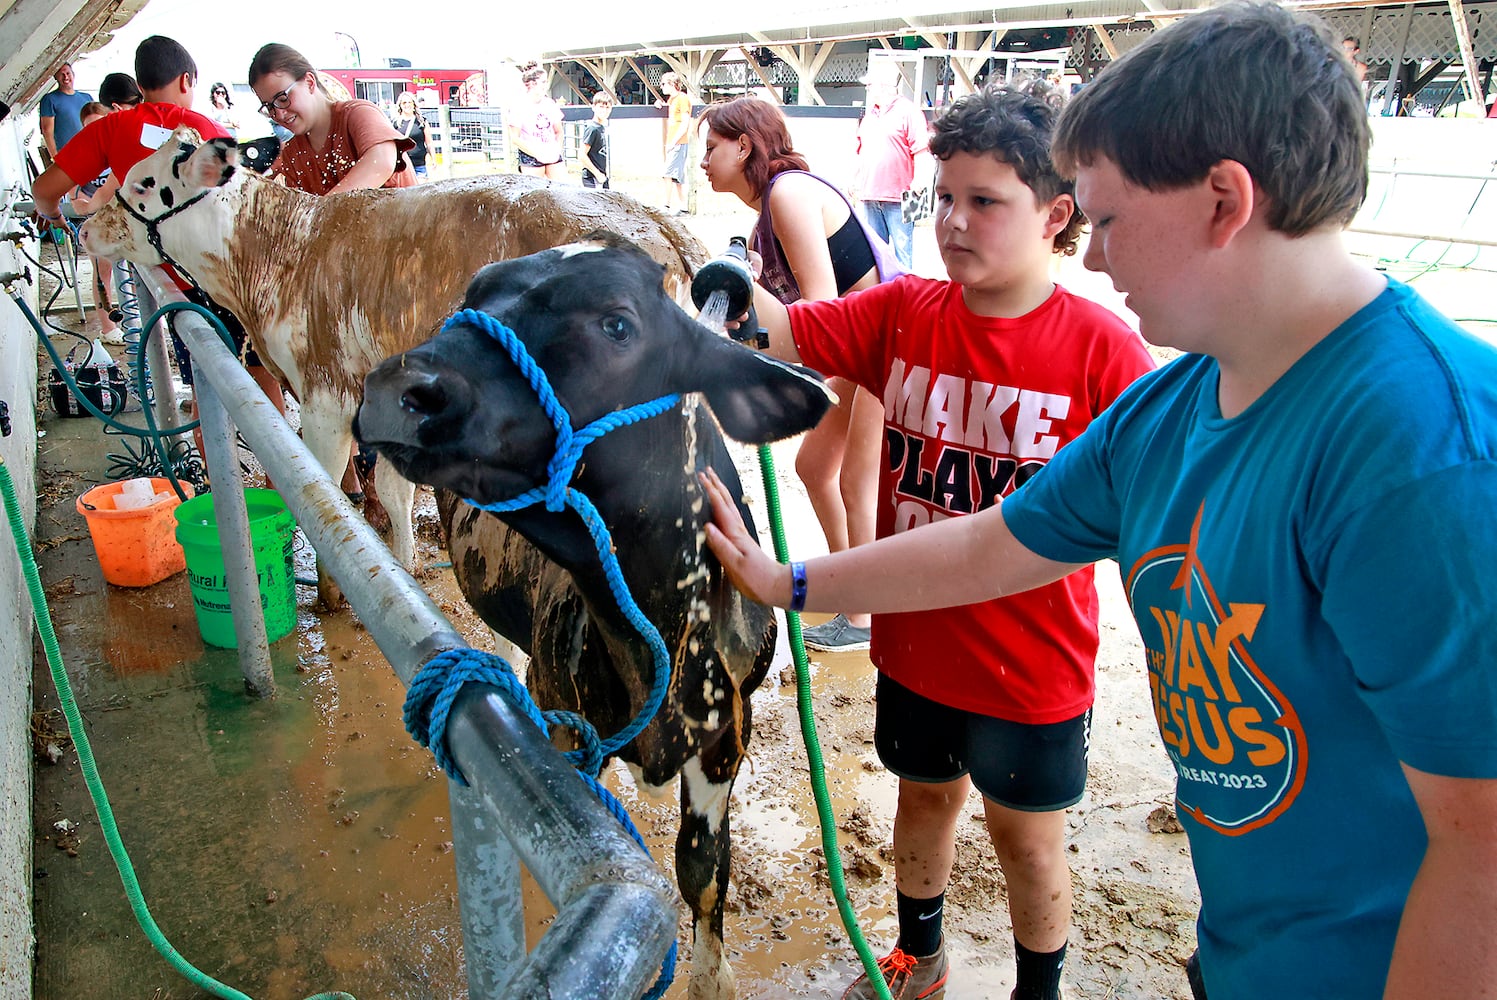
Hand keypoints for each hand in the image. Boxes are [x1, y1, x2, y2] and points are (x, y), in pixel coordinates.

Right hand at [699, 468, 787, 606]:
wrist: (777, 585)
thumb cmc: (757, 579)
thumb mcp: (735, 565)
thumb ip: (721, 546)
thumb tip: (706, 527)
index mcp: (735, 535)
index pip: (720, 508)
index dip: (710, 491)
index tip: (701, 478)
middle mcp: (738, 531)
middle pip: (726, 503)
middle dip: (716, 485)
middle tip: (706, 471)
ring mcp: (741, 535)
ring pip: (728, 508)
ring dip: (720, 493)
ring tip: (712, 483)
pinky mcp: (741, 541)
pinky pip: (729, 517)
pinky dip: (723, 507)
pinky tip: (721, 508)